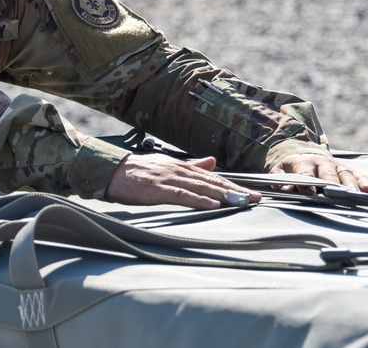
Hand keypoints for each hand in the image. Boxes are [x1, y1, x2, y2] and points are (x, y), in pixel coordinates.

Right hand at [105, 154, 261, 209]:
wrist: (112, 171)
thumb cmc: (138, 172)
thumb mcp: (168, 166)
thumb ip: (191, 166)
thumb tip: (212, 162)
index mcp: (182, 167)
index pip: (213, 177)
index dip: (233, 185)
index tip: (251, 194)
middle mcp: (180, 170)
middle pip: (212, 182)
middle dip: (235, 191)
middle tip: (255, 200)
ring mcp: (169, 179)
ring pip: (201, 188)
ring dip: (223, 195)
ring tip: (241, 202)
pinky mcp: (158, 189)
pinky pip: (182, 195)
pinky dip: (198, 200)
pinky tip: (212, 205)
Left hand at [270, 154, 367, 193]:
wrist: (301, 153)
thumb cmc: (290, 168)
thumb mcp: (279, 171)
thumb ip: (279, 180)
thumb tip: (284, 189)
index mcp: (303, 163)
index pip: (306, 175)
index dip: (308, 184)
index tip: (311, 194)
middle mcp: (321, 163)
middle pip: (328, 174)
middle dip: (332, 185)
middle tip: (337, 196)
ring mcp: (335, 165)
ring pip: (344, 174)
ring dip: (351, 185)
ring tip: (357, 195)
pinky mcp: (346, 169)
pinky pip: (357, 174)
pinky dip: (364, 182)